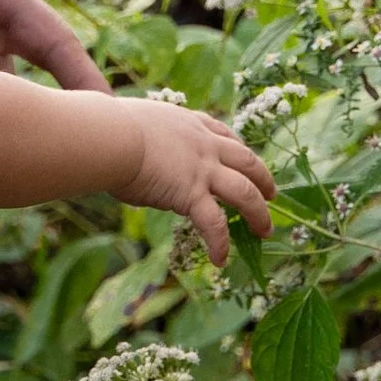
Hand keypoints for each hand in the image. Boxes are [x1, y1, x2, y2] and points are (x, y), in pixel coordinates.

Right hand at [118, 101, 276, 262]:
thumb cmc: (109, 127)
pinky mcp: (191, 194)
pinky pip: (214, 224)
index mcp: (189, 124)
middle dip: (263, 178)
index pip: (224, 134)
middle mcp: (203, 145)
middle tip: (272, 194)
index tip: (245, 157)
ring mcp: (202, 169)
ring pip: (244, 193)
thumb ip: (140, 132)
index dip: (239, 149)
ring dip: (259, 213)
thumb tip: (120, 134)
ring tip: (265, 230)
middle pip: (247, 161)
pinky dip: (220, 243)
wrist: (110, 137)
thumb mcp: (134, 120)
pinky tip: (220, 259)